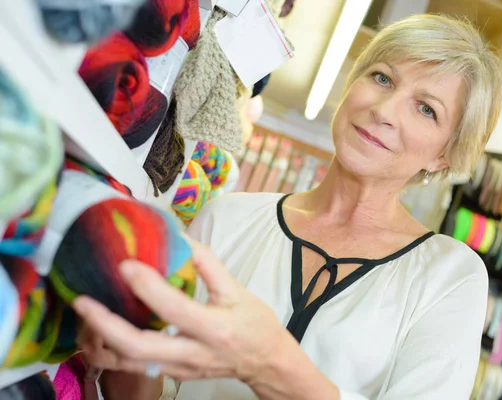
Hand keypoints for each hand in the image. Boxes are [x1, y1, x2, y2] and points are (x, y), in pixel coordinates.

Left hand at [73, 241, 293, 382]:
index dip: (147, 286)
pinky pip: (136, 366)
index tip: (125, 264)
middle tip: (82, 301)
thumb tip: (182, 238)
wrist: (266, 363)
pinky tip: (104, 331)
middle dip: (105, 324)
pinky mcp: (173, 374)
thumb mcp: (238, 291)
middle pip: (138, 346)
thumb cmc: (255, 325)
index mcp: (214, 328)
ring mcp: (180, 368)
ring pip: (129, 363)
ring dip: (101, 341)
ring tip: (86, 315)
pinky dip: (114, 350)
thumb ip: (209, 266)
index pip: (173, 308)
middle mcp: (193, 352)